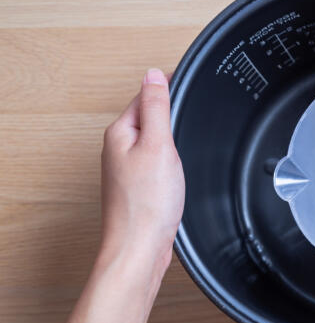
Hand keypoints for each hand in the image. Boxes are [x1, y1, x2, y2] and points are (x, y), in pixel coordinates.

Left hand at [100, 68, 184, 275]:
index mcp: (120, 133)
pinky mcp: (138, 187)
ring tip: (185, 126)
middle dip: (166, 107)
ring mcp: (127, 169)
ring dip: (168, 132)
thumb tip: (154, 74)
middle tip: (189, 96)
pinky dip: (169, 155)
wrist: (140, 247)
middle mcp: (119, 149)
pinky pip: (154, 160)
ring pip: (151, 139)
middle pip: (146, 116)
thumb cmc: (147, 204)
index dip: (167, 87)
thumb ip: (157, 108)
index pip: (144, 96)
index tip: (187, 78)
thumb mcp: (158, 145)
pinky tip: (178, 164)